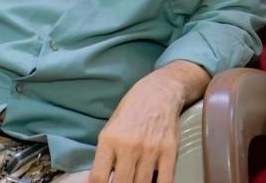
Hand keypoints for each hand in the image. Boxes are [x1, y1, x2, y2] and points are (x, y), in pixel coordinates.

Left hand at [88, 63, 207, 182]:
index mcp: (109, 139)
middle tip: (123, 182)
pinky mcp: (170, 151)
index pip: (98, 177)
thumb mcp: (110, 128)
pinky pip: (165, 182)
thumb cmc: (132, 111)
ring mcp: (151, 149)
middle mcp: (129, 145)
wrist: (159, 92)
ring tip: (135, 181)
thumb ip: (105, 155)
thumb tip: (95, 181)